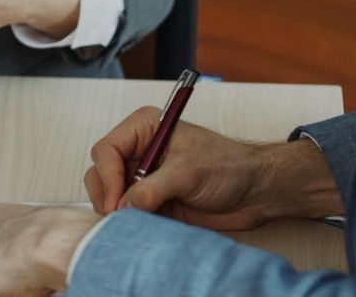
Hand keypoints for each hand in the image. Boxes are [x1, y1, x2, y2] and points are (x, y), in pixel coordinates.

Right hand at [85, 107, 341, 230]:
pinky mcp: (150, 200)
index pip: (106, 150)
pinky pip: (127, 212)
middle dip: (107, 195)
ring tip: (135, 222)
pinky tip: (142, 227)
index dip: (107, 176)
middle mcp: (138, 151)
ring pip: (110, 195)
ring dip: (117, 210)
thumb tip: (124, 205)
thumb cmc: (229, 167)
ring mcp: (142, 177)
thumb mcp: (189, 172)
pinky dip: (129, 222)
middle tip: (119, 217)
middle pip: (100, 172)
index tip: (116, 201)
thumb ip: (153, 188)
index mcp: (144, 128)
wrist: (255, 192)